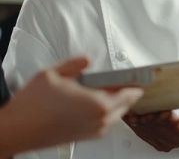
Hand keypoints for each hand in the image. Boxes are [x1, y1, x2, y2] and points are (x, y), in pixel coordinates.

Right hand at [0, 57, 142, 156]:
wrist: (15, 131)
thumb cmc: (32, 106)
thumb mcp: (54, 73)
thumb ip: (76, 64)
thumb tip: (87, 60)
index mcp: (98, 104)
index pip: (130, 93)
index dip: (138, 82)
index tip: (145, 75)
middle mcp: (100, 120)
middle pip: (127, 104)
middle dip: (128, 91)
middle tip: (128, 78)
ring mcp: (94, 131)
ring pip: (117, 114)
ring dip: (118, 101)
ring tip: (111, 87)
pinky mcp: (86, 137)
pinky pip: (106, 122)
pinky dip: (108, 110)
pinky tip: (97, 100)